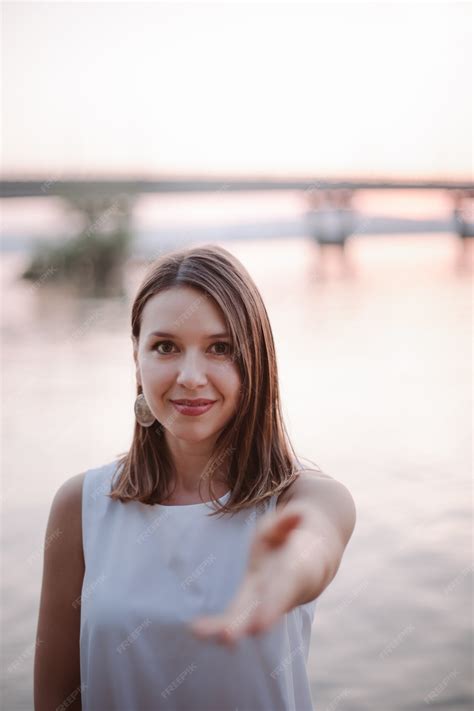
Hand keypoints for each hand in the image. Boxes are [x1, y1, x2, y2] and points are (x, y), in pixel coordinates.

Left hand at [188, 505, 306, 647]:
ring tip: (198, 631)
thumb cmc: (295, 538)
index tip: (261, 626)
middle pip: (262, 613)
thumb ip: (289, 521)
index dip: (272, 605)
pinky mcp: (250, 603)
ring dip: (225, 627)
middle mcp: (279, 593)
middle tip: (228, 636)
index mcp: (295, 571)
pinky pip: (234, 616)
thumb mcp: (292, 523)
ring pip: (246, 619)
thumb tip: (297, 515)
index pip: (283, 589)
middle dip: (246, 624)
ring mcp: (264, 601)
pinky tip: (195, 630)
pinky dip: (216, 625)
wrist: (309, 561)